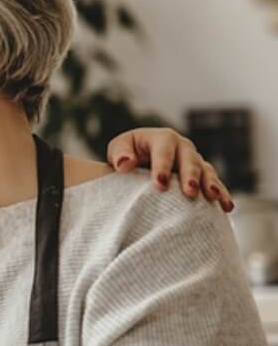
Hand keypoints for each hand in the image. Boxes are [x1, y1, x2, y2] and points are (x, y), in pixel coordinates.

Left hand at [107, 128, 233, 211]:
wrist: (139, 160)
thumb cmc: (127, 153)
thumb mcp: (119, 148)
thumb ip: (120, 154)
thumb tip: (125, 164)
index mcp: (162, 138)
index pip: (164, 150)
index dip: (162, 166)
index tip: (159, 184)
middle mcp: (182, 147)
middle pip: (189, 159)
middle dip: (190, 175)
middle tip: (189, 192)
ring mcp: (195, 161)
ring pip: (206, 171)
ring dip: (211, 184)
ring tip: (214, 198)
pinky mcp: (202, 176)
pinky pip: (215, 183)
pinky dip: (222, 194)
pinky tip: (227, 207)